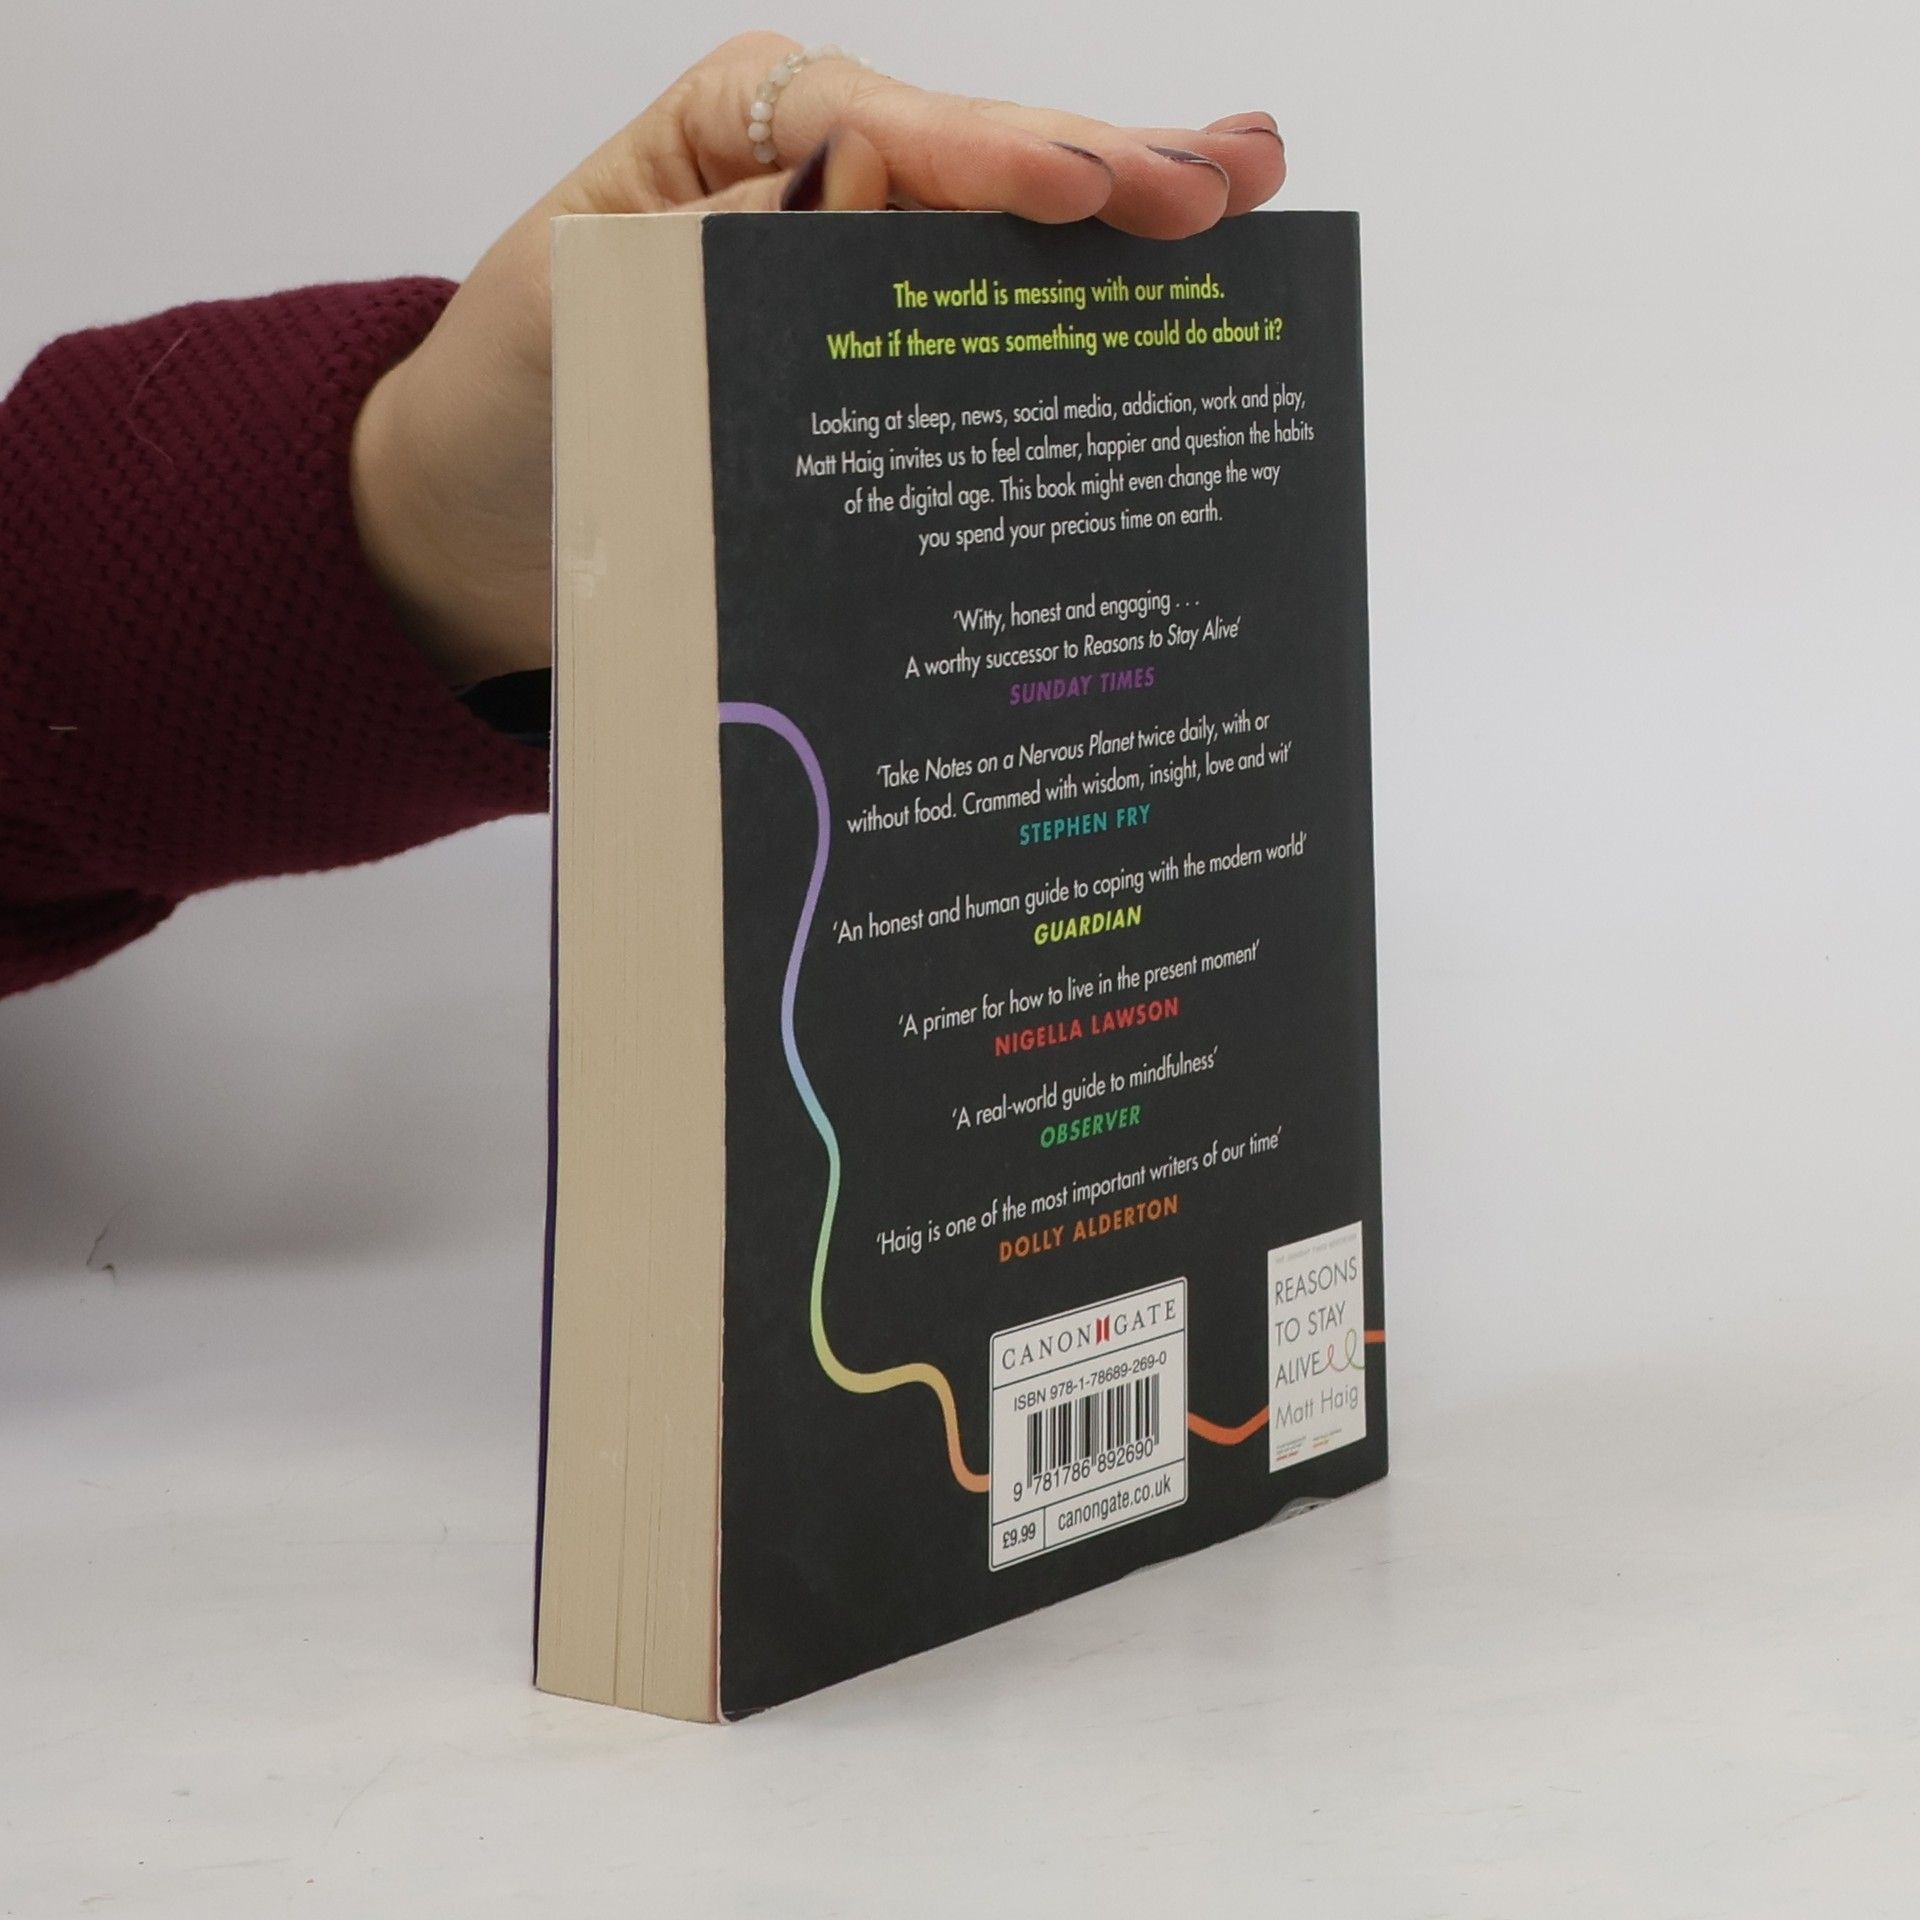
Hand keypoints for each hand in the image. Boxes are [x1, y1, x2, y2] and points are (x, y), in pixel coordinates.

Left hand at [350, 33, 1286, 683]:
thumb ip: (707, 248)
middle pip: (980, 158)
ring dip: (1125, 208)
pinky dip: (1076, 296)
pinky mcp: (878, 335)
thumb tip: (847, 188)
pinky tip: (1168, 278)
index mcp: (737, 135)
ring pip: (1005, 225)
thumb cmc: (518, 396)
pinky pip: (984, 306)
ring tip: (1244, 186)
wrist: (489, 512)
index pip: (886, 132)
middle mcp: (815, 173)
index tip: (1080, 190)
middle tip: (1233, 177)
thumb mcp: (583, 310)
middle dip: (1107, 165)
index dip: (990, 160)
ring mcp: (858, 254)